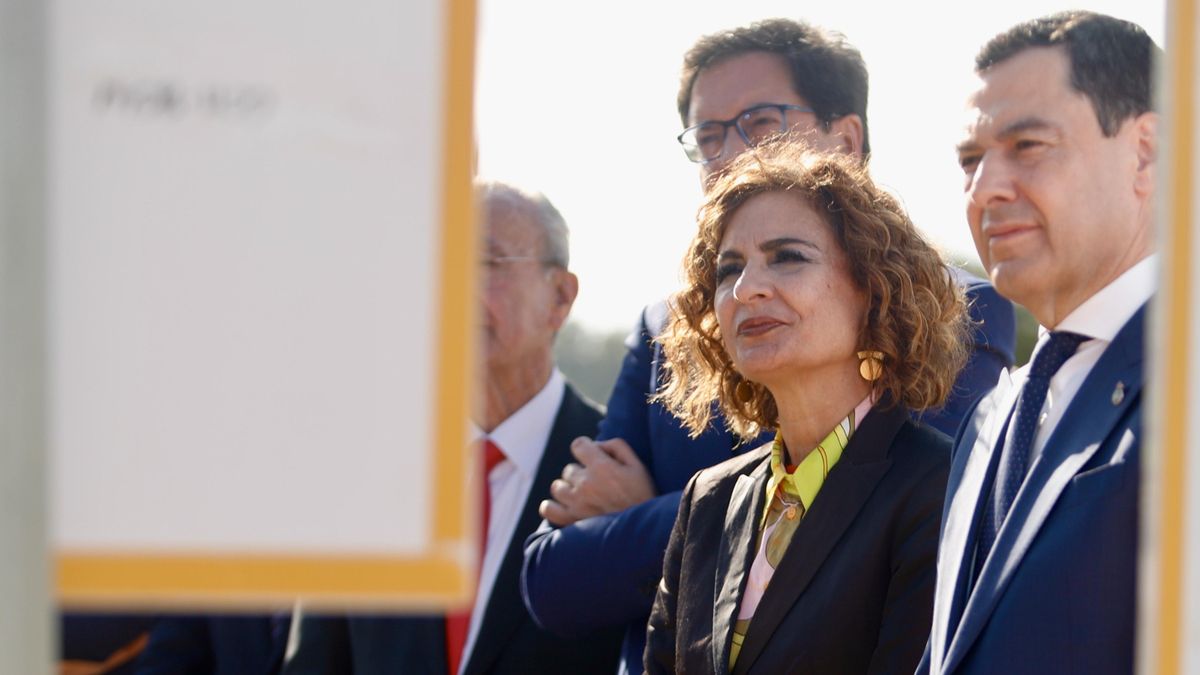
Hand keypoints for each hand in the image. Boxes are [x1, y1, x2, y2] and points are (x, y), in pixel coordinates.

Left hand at [539, 436, 656, 526]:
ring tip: (582, 496)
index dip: (585, 448)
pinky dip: (551, 506)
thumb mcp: (638, 465)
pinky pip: (548, 509)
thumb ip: (616, 447)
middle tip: (597, 485)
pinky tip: (563, 506)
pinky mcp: (571, 521)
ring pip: (557, 487)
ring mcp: (576, 503)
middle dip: (581, 473)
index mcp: (601, 467)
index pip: (578, 445)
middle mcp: (585, 484)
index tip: (591, 456)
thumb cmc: (643, 497)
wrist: (645, 532)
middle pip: (569, 469)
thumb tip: (597, 445)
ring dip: (567, 489)